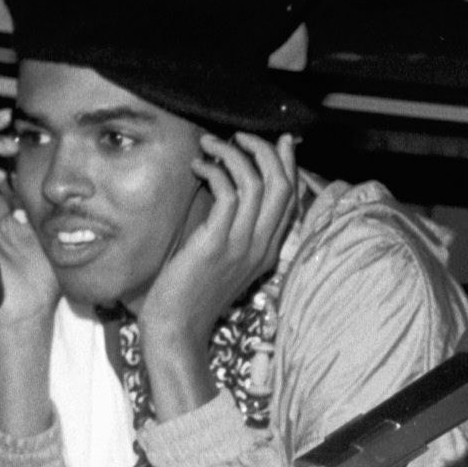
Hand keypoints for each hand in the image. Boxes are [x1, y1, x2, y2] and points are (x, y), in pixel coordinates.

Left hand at [138, 133, 297, 416]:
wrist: (176, 331)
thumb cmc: (190, 296)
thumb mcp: (221, 262)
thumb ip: (231, 233)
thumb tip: (227, 198)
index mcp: (267, 250)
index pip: (291, 198)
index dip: (287, 164)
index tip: (278, 141)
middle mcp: (261, 246)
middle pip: (282, 184)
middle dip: (263, 150)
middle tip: (239, 136)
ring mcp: (241, 245)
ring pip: (257, 182)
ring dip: (234, 153)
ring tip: (210, 144)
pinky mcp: (217, 243)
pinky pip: (228, 192)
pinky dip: (215, 170)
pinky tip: (198, 167)